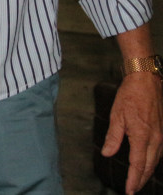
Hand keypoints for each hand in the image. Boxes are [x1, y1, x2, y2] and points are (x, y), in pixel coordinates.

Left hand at [102, 72, 162, 193]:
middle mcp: (155, 138)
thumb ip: (113, 137)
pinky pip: (159, 151)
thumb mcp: (116, 115)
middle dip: (141, 179)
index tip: (129, 190)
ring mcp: (161, 135)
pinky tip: (148, 164)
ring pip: (156, 160)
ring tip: (138, 181)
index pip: (138, 164)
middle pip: (149, 165)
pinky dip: (153, 161)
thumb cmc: (129, 96)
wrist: (146, 80)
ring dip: (148, 172)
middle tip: (132, 190)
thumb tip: (107, 153)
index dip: (133, 179)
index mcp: (142, 136)